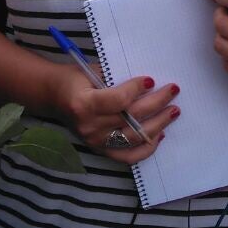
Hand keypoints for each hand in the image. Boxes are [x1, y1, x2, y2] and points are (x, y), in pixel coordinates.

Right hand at [56, 70, 178, 163]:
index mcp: (83, 104)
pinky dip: (147, 148)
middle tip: (173, 90)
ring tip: (173, 111)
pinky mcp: (101, 150)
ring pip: (135, 138)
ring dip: (158, 124)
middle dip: (157, 103)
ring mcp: (96, 142)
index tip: (151, 80)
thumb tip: (148, 81)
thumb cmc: (76, 80)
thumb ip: (116, 77)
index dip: (137, 89)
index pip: (118, 100)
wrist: (54, 96)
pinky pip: (129, 156)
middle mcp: (90, 127)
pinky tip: (160, 134)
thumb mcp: (91, 71)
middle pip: (131, 118)